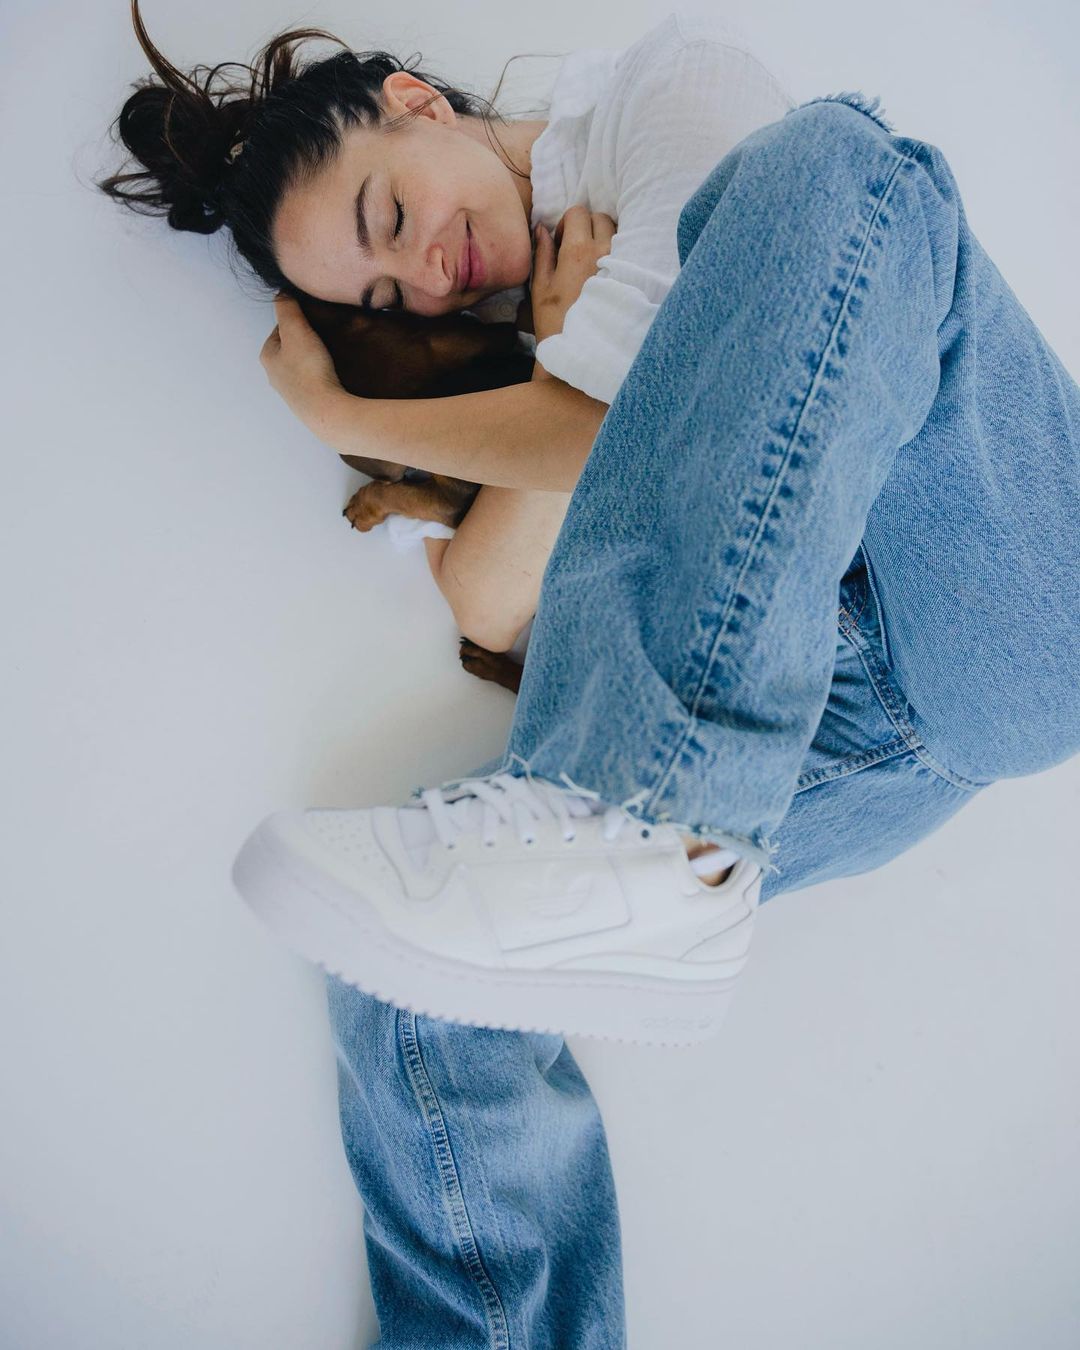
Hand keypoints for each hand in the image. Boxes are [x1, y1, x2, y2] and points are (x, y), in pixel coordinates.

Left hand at [259, 294, 350, 446]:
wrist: (326, 409)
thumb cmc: (308, 368)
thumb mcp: (296, 329)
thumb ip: (287, 307)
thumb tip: (282, 293)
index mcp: (267, 356)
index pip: (280, 328)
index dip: (298, 321)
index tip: (314, 322)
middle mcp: (274, 375)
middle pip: (290, 347)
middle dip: (306, 340)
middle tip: (324, 337)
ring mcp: (290, 391)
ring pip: (301, 365)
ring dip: (314, 358)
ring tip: (330, 356)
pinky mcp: (306, 402)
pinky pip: (312, 380)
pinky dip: (320, 374)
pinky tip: (332, 374)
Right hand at [529, 205, 616, 347]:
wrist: (582, 351)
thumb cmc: (556, 322)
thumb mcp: (541, 287)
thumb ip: (542, 253)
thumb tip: (541, 228)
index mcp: (578, 251)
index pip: (578, 212)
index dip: (567, 223)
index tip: (562, 242)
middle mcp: (604, 252)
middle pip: (600, 218)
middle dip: (587, 227)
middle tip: (577, 250)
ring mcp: (622, 264)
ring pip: (617, 233)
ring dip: (604, 239)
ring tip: (593, 262)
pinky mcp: (632, 278)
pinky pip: (629, 252)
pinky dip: (617, 254)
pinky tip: (606, 274)